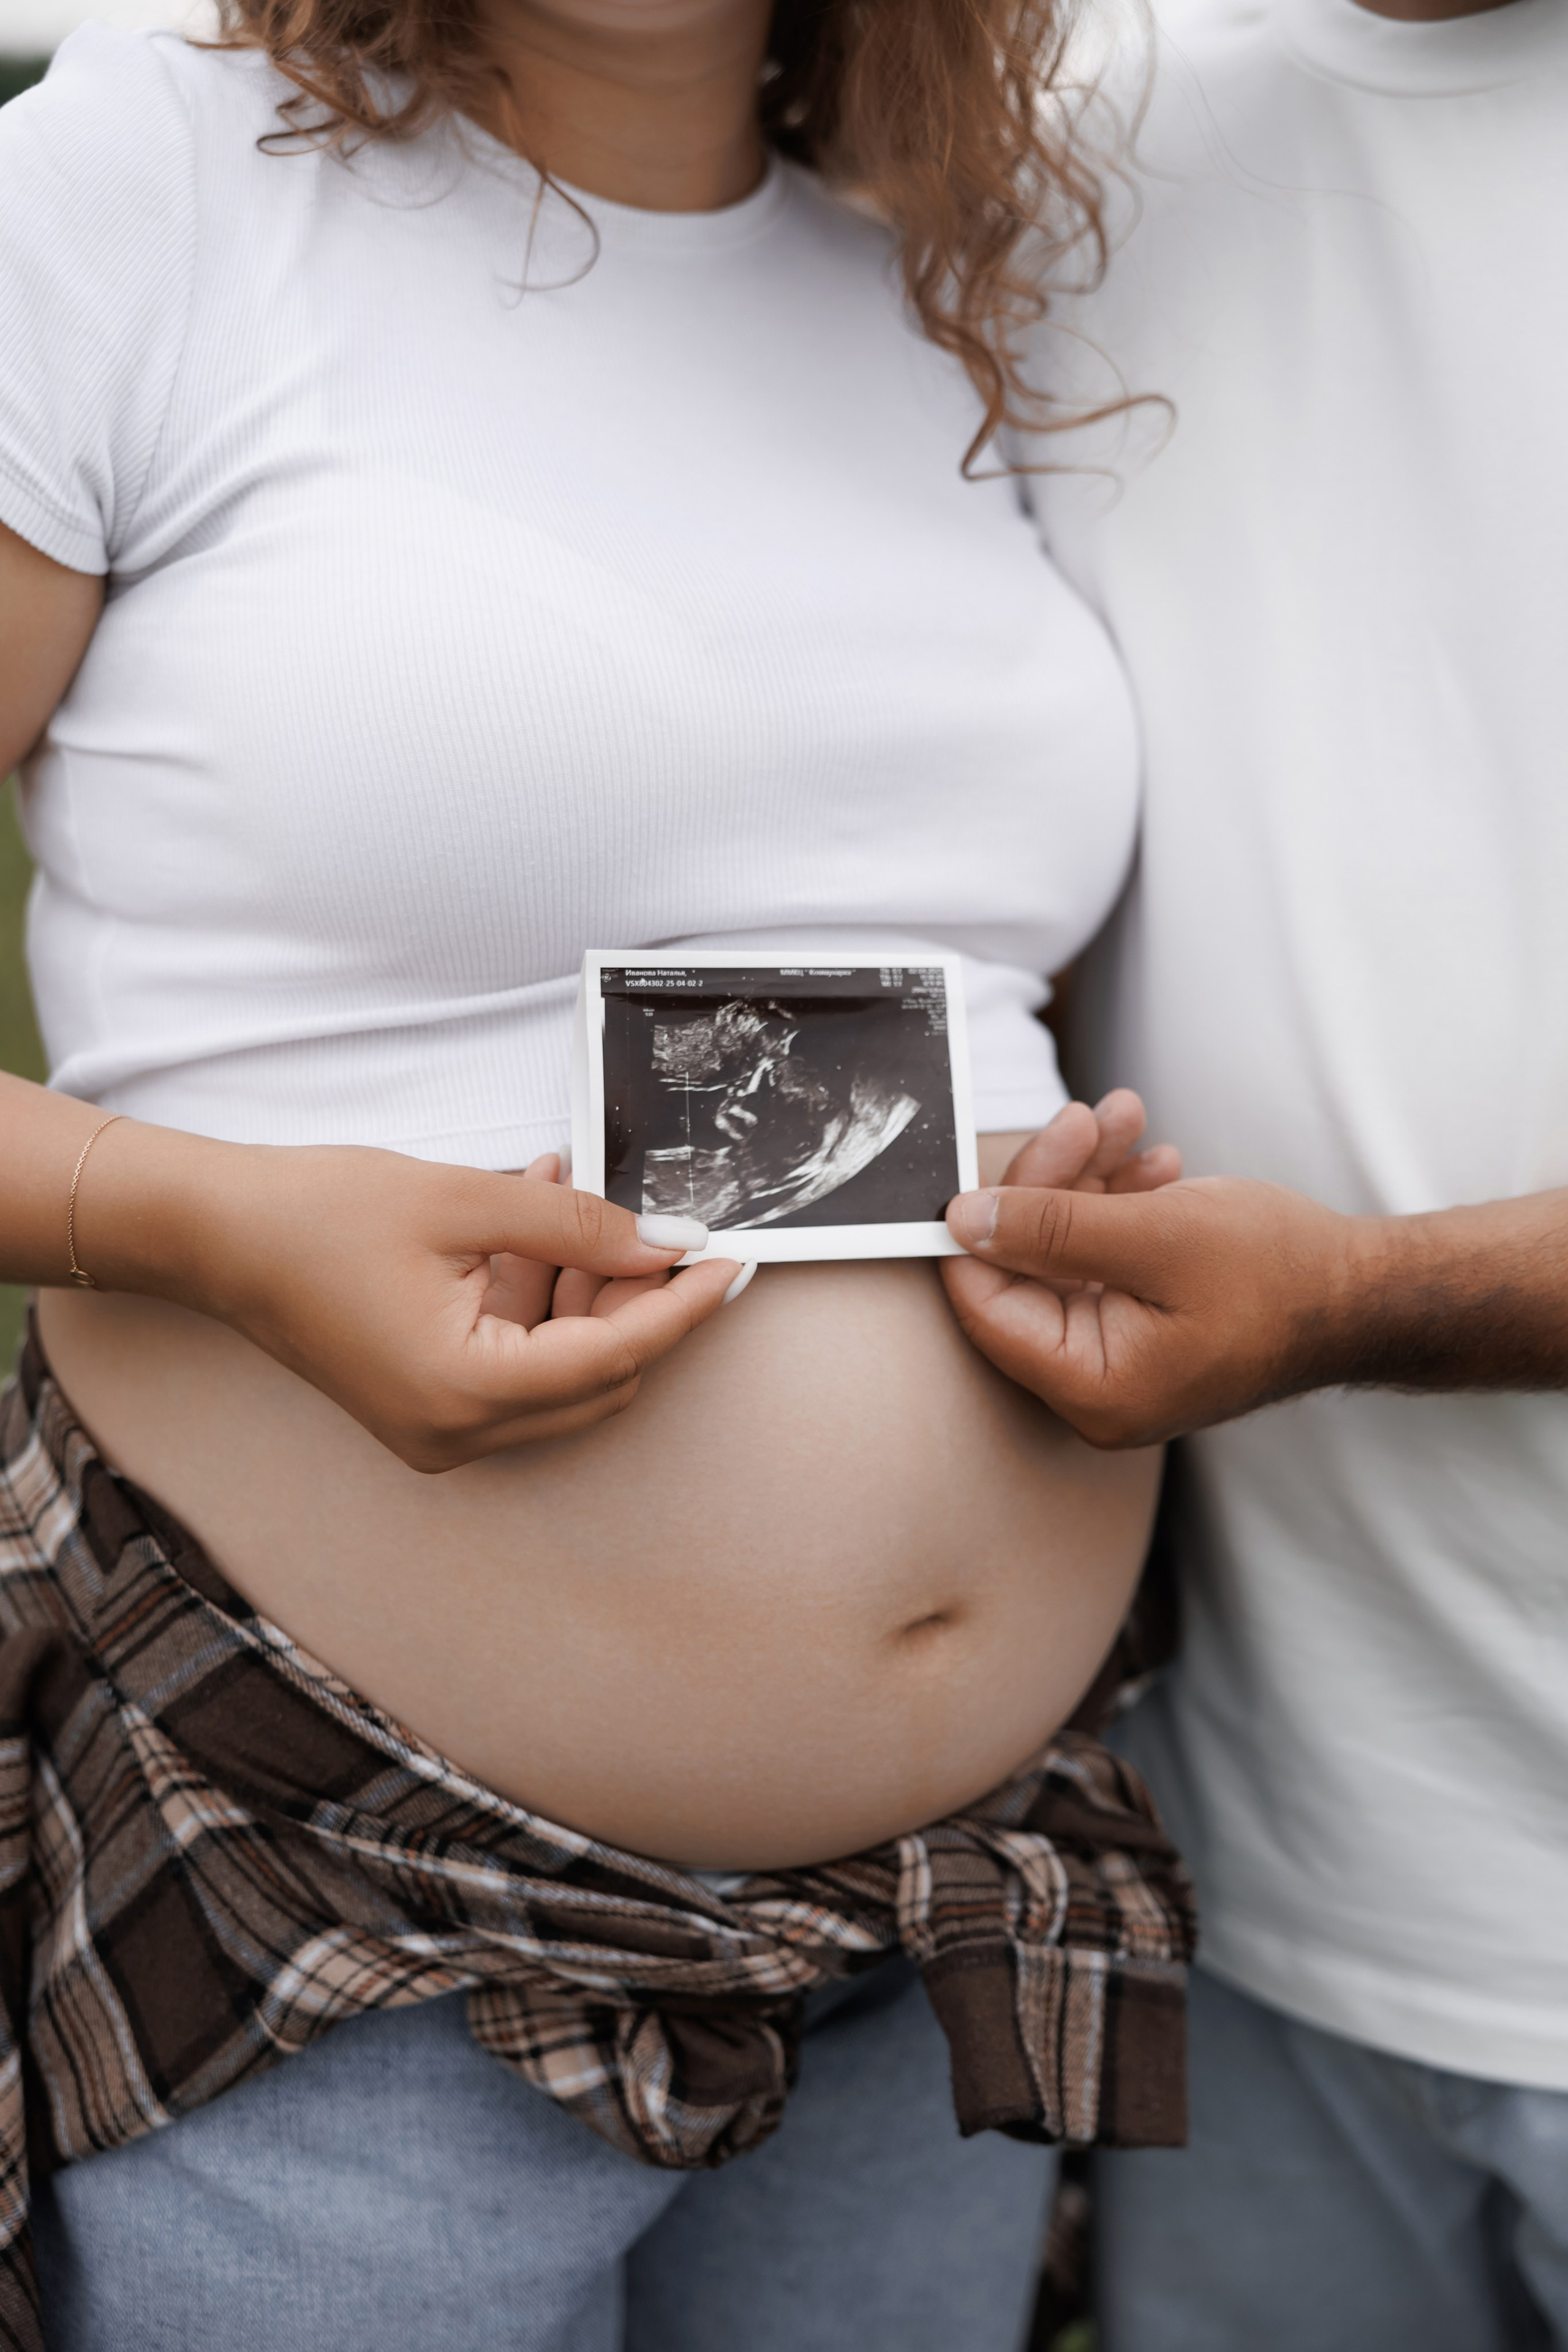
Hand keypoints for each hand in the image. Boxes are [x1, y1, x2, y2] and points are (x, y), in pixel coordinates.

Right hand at [83, 1129, 738, 1471]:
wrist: (215, 1235)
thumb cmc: (317, 1215)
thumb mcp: (464, 1200)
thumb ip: (578, 1226)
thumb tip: (667, 1244)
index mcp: (466, 1392)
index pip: (617, 1355)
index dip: (683, 1306)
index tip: (735, 1263)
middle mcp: (457, 1433)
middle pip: (598, 1376)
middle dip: (632, 1297)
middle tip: (651, 1220)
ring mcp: (439, 1431)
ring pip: (561, 1371)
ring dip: (581, 1290)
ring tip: (569, 1195)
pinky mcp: (425, 1409)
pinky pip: (514, 1363)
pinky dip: (535, 1300)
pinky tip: (533, 1222)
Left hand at [941, 1116, 1370, 1446]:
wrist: (1371, 1291)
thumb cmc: (1282, 1274)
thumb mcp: (1156, 1234)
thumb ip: (1049, 1228)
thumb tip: (960, 1221)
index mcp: (1092, 1387)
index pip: (987, 1306)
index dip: (978, 1227)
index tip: (989, 1157)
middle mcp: (1095, 1385)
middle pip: (1024, 1270)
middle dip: (1052, 1181)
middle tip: (1086, 1116)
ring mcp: (1119, 1356)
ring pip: (1063, 1251)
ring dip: (1089, 1177)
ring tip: (1129, 1118)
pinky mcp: (1141, 1324)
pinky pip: (1102, 1257)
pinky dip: (1118, 1203)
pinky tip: (1155, 1163)